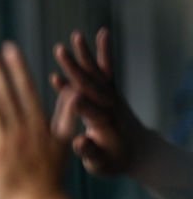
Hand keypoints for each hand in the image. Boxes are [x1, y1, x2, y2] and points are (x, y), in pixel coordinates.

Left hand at [0, 39, 66, 198]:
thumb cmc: (49, 176)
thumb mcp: (63, 144)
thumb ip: (66, 116)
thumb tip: (75, 91)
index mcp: (39, 126)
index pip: (26, 90)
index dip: (16, 68)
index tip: (8, 47)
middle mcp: (22, 130)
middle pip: (5, 93)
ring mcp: (3, 143)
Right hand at [50, 28, 151, 176]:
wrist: (138, 152)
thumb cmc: (113, 161)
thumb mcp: (100, 165)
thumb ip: (90, 152)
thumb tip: (80, 141)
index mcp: (103, 125)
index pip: (88, 110)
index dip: (75, 97)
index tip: (59, 83)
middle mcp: (109, 106)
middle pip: (90, 85)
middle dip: (74, 68)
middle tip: (60, 51)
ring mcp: (111, 96)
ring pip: (97, 73)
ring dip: (86, 54)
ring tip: (75, 36)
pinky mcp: (112, 90)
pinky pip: (108, 68)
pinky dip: (104, 51)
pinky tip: (100, 33)